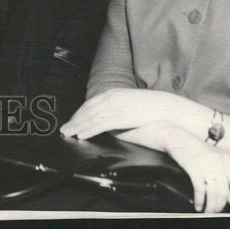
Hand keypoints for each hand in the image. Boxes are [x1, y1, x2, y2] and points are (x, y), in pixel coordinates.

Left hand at [61, 89, 195, 139]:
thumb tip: (111, 121)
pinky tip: (81, 135)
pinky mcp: (119, 116)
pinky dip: (88, 129)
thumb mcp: (131, 104)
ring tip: (68, 133)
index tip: (72, 120)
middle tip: (64, 129)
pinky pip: (99, 124)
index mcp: (113, 93)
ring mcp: (113, 106)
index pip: (91, 103)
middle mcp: (110, 98)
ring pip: (90, 117)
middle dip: (74, 119)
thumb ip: (119, 108)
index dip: (80, 112)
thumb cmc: (151, 107)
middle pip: (87, 109)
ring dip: (77, 126)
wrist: (166, 106)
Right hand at [164, 129, 229, 212]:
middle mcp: (218, 160)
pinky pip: (199, 188)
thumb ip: (223, 177)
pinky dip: (199, 200)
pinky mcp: (192, 165)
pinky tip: (197, 205)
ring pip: (213, 192)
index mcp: (226, 160)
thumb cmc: (195, 151)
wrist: (176, 136)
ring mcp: (205, 162)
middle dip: (220, 207)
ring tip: (206, 211)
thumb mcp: (213, 160)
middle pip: (224, 191)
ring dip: (210, 206)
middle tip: (216, 213)